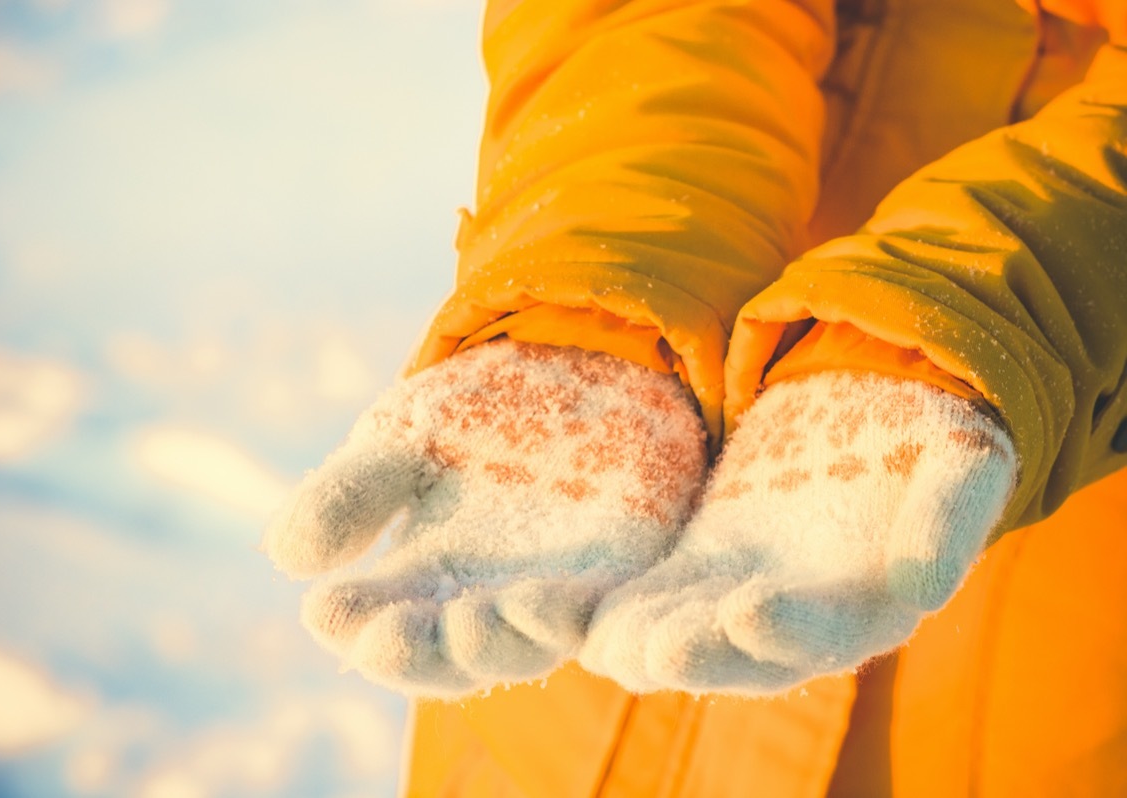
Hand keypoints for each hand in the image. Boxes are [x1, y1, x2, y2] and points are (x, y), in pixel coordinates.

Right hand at [263, 339, 706, 696]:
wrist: (574, 365)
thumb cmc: (475, 414)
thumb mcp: (402, 440)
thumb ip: (351, 492)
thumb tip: (289, 556)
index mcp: (416, 582)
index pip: (373, 628)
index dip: (351, 627)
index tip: (327, 609)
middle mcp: (479, 603)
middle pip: (445, 659)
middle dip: (417, 654)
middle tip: (391, 638)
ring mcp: (548, 593)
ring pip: (521, 648)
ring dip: (494, 643)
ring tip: (472, 620)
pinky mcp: (614, 573)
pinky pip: (598, 615)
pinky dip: (573, 616)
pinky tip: (549, 599)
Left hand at [581, 370, 1015, 693]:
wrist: (883, 416)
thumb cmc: (934, 442)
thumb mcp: (959, 466)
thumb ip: (946, 519)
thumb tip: (926, 585)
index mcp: (867, 609)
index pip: (828, 633)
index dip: (792, 627)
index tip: (752, 611)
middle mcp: (791, 623)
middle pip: (735, 652)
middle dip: (691, 649)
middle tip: (645, 649)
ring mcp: (731, 597)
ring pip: (670, 630)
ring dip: (621, 635)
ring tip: (568, 629)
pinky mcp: (689, 566)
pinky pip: (637, 589)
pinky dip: (593, 600)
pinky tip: (540, 598)